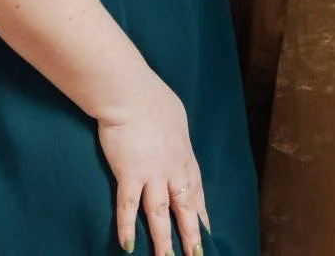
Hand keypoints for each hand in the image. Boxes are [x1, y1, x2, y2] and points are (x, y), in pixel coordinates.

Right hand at [96, 82, 209, 255]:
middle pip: (185, 207)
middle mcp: (173, 169)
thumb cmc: (152, 99)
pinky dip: (127, 228)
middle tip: (197, 254)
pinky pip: (128, 207)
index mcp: (184, 156)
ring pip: (161, 214)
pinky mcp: (130, 174)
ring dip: (164, 239)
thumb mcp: (175, 118)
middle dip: (191, 232)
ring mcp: (153, 174)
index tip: (206, 229)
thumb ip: (175, 136)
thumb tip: (174, 138)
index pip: (196, 190)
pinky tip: (128, 246)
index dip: (201, 212)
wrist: (131, 94)